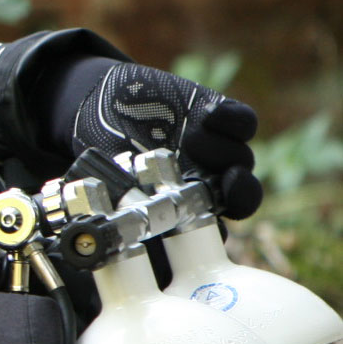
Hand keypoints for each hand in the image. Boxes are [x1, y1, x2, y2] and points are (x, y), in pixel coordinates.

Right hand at [72, 63, 262, 218]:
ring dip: (220, 150)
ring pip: (241, 158)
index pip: (207, 228)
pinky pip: (244, 122)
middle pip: (242, 197)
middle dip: (241, 192)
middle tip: (228, 182)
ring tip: (189, 139)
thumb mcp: (106, 183)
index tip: (195, 221)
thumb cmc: (99, 151)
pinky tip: (209, 114)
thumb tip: (114, 236)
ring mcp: (217, 150)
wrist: (100, 107)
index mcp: (182, 205)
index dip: (209, 230)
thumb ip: (122, 205)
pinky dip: (232, 120)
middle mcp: (205, 181)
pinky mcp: (220, 117)